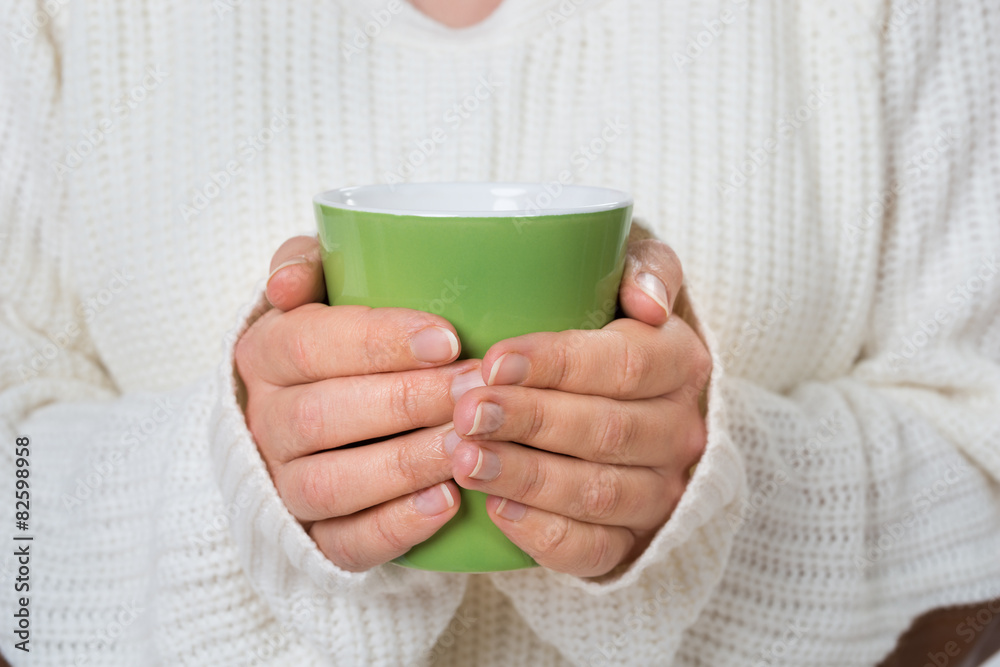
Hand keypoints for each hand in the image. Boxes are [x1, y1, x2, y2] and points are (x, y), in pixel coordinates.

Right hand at [236, 236, 475, 571]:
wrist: (311, 414)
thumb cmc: (337, 340)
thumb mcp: (319, 289)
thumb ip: (307, 264)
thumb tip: (286, 284)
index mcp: (264, 353)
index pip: (308, 345)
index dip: (378, 342)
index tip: (447, 338)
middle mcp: (265, 422)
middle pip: (322, 416)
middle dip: (408, 402)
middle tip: (477, 389)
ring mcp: (285, 484)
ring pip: (331, 484)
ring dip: (406, 464)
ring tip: (468, 444)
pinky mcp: (312, 535)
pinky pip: (344, 543)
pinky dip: (395, 527)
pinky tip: (447, 502)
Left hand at [447, 236, 709, 577]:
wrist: (627, 395)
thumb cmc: (608, 322)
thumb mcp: (629, 272)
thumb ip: (644, 264)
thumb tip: (650, 301)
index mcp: (682, 361)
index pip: (627, 363)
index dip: (559, 364)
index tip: (494, 359)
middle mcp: (681, 430)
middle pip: (608, 430)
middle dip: (531, 421)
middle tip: (465, 411)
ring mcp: (660, 491)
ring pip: (599, 493)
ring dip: (527, 478)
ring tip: (464, 459)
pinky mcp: (632, 539)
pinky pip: (596, 551)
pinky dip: (545, 536)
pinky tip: (496, 511)